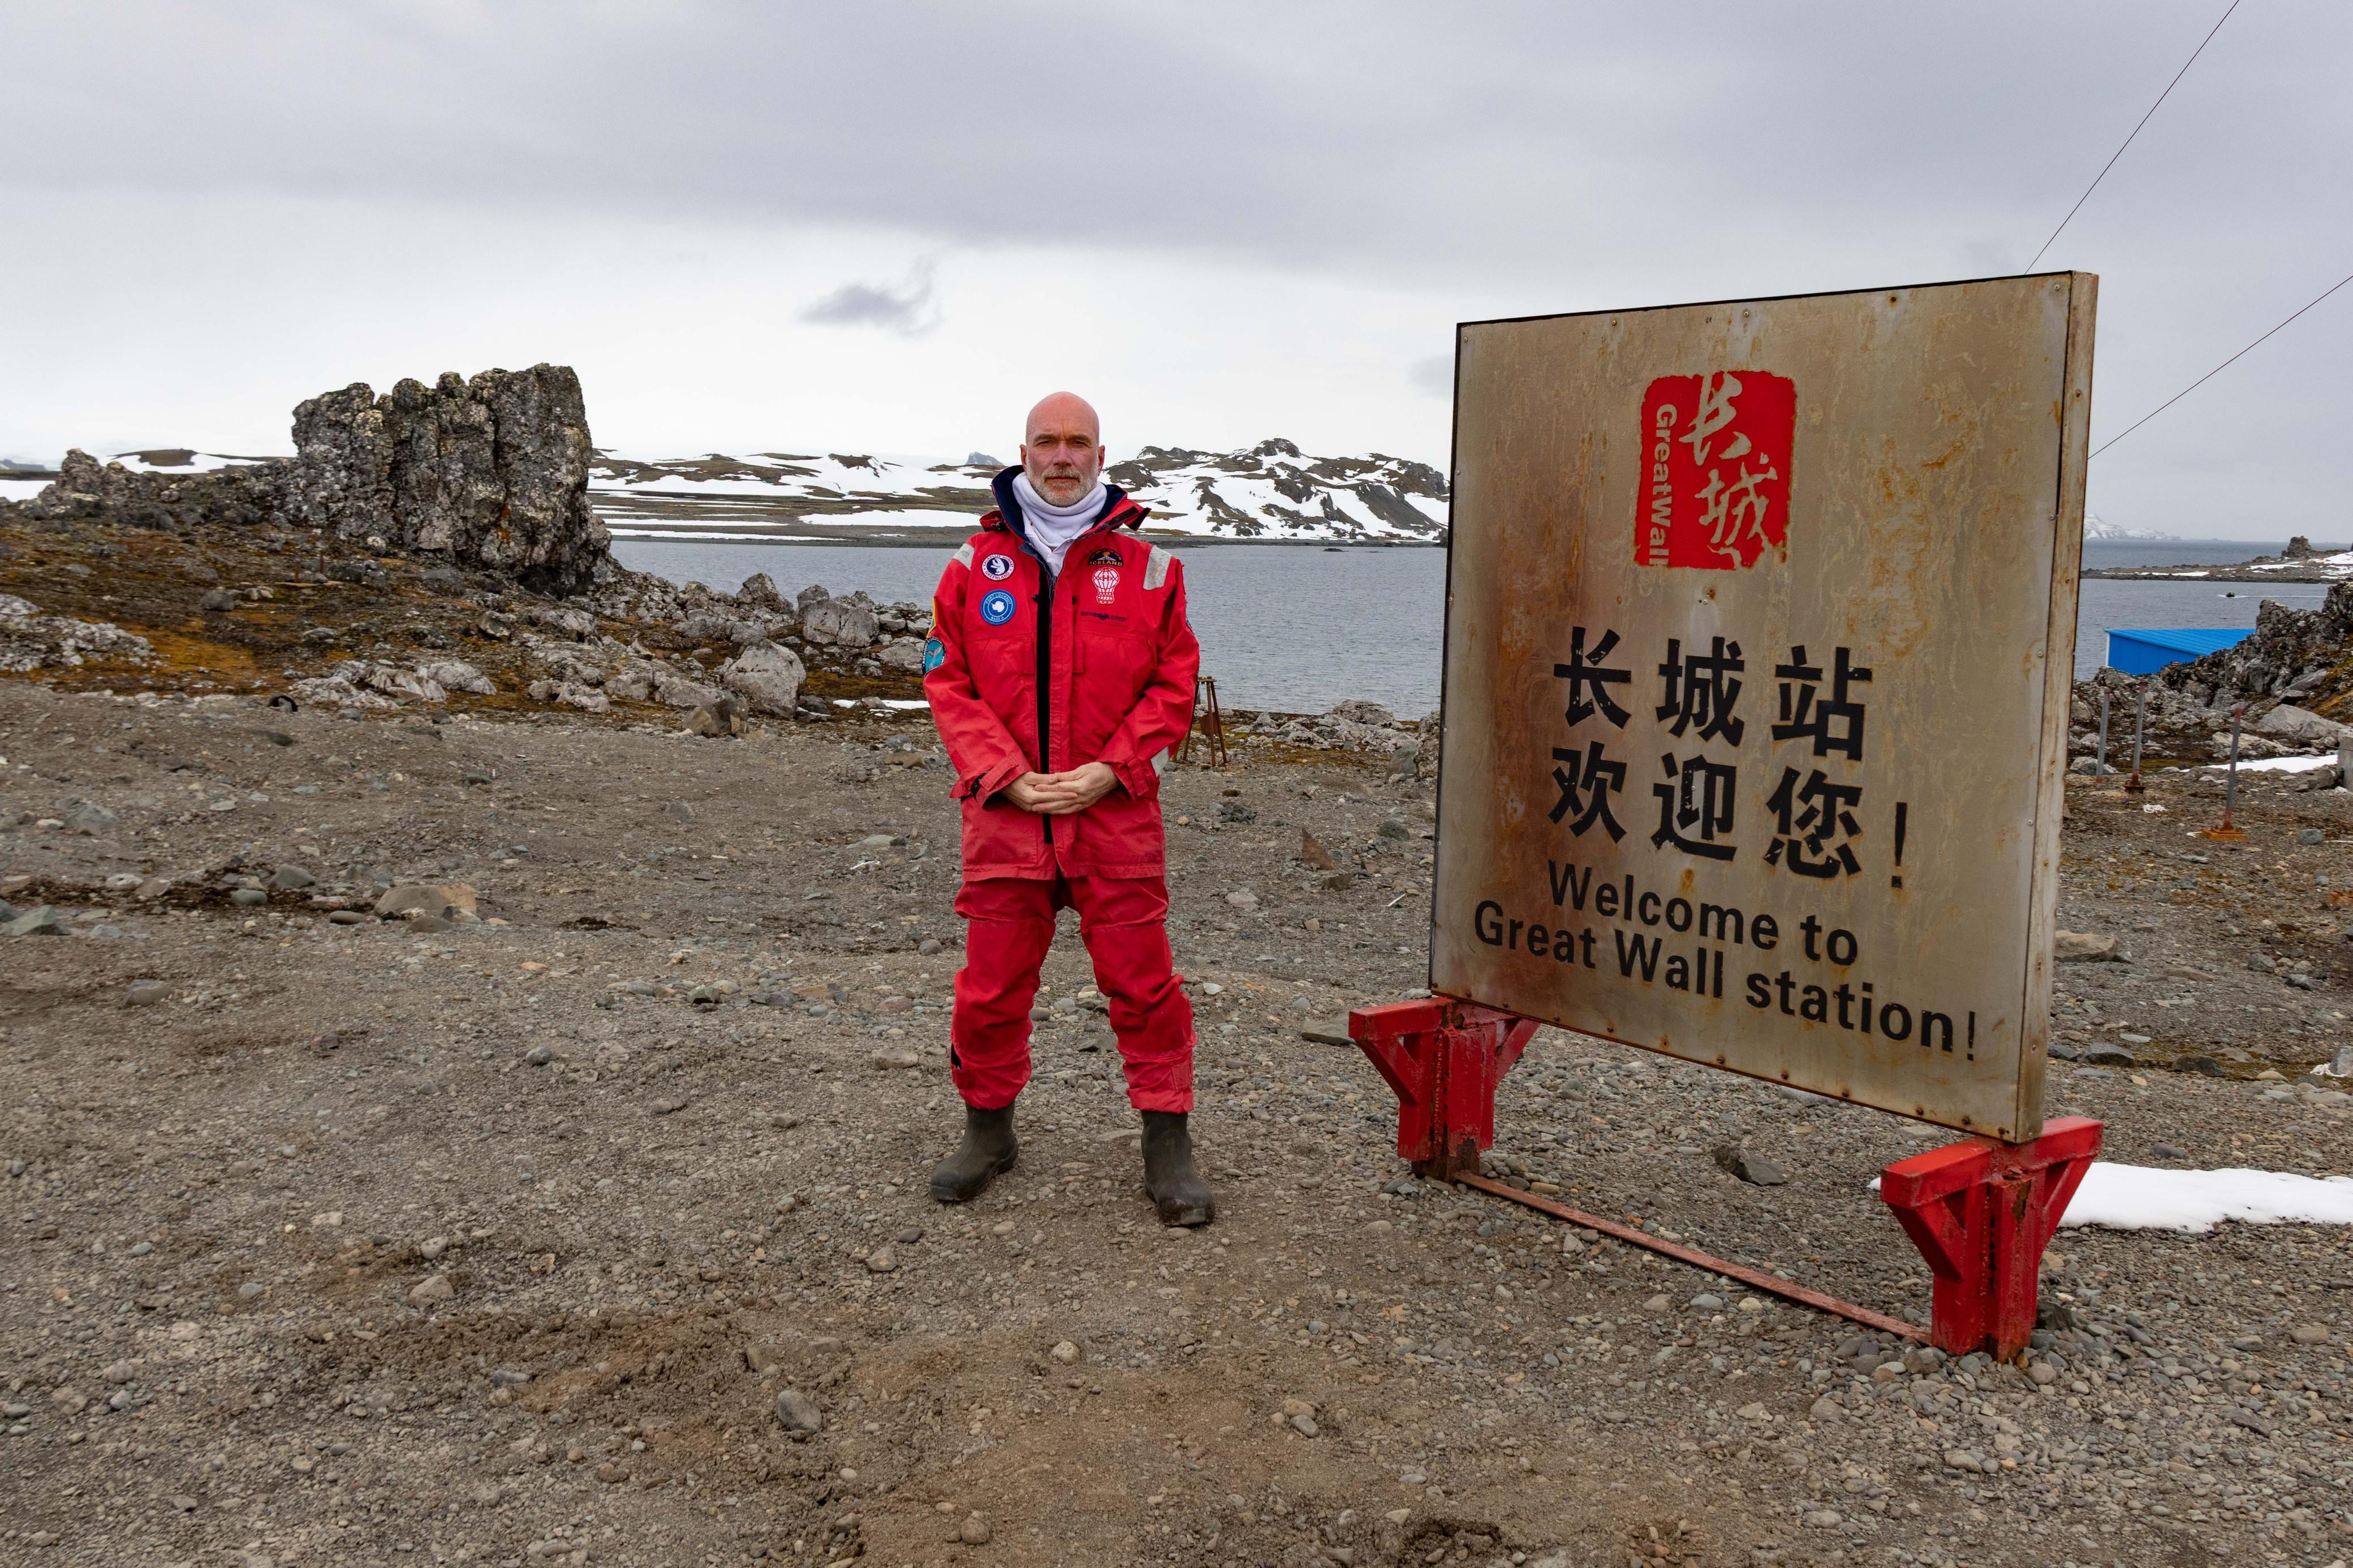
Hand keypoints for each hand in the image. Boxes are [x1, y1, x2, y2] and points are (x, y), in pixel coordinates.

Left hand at [1004, 762, 1119, 815]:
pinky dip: (1061, 812)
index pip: (1059, 788)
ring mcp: (1084, 802)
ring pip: (1064, 808)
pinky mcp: (1085, 805)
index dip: (1047, 788)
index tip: (1036, 787)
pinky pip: (1071, 811)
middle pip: (1060, 801)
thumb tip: (1053, 778)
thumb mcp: (1082, 769)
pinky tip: (1053, 813)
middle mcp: (1081, 797)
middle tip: (1032, 805)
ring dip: (1050, 810)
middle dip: (1045, 804)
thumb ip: (1066, 775)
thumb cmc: (1098, 770)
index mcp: (1080, 787)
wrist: (1114, 777)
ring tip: (1039, 810)